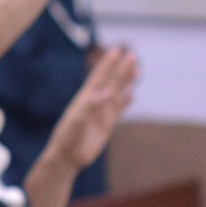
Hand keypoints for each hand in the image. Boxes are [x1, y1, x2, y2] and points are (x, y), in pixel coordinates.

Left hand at [46, 46, 137, 170]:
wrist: (68, 156)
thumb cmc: (68, 136)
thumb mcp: (78, 119)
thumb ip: (91, 105)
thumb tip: (107, 92)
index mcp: (85, 98)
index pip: (99, 76)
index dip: (108, 64)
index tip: (116, 50)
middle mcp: (95, 103)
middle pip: (111, 82)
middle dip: (121, 69)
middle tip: (132, 55)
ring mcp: (101, 113)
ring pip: (117, 94)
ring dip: (126, 82)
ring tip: (137, 70)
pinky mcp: (107, 125)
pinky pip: (118, 110)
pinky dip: (125, 102)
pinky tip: (132, 95)